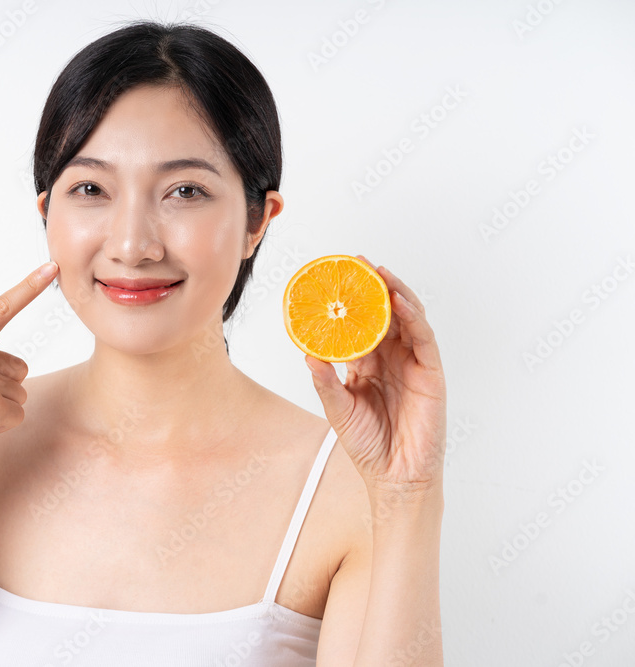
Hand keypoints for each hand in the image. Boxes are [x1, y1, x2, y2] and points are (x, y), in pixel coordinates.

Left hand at [304, 256, 445, 495]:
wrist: (394, 476)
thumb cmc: (368, 444)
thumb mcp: (338, 409)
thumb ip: (325, 382)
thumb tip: (307, 354)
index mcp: (368, 364)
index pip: (360, 324)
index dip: (350, 301)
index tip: (334, 278)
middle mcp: (391, 358)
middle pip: (384, 313)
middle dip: (373, 286)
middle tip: (356, 262)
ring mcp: (413, 363)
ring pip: (406, 318)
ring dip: (394, 292)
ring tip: (378, 272)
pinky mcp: (431, 373)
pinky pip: (424, 338)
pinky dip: (414, 317)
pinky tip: (400, 301)